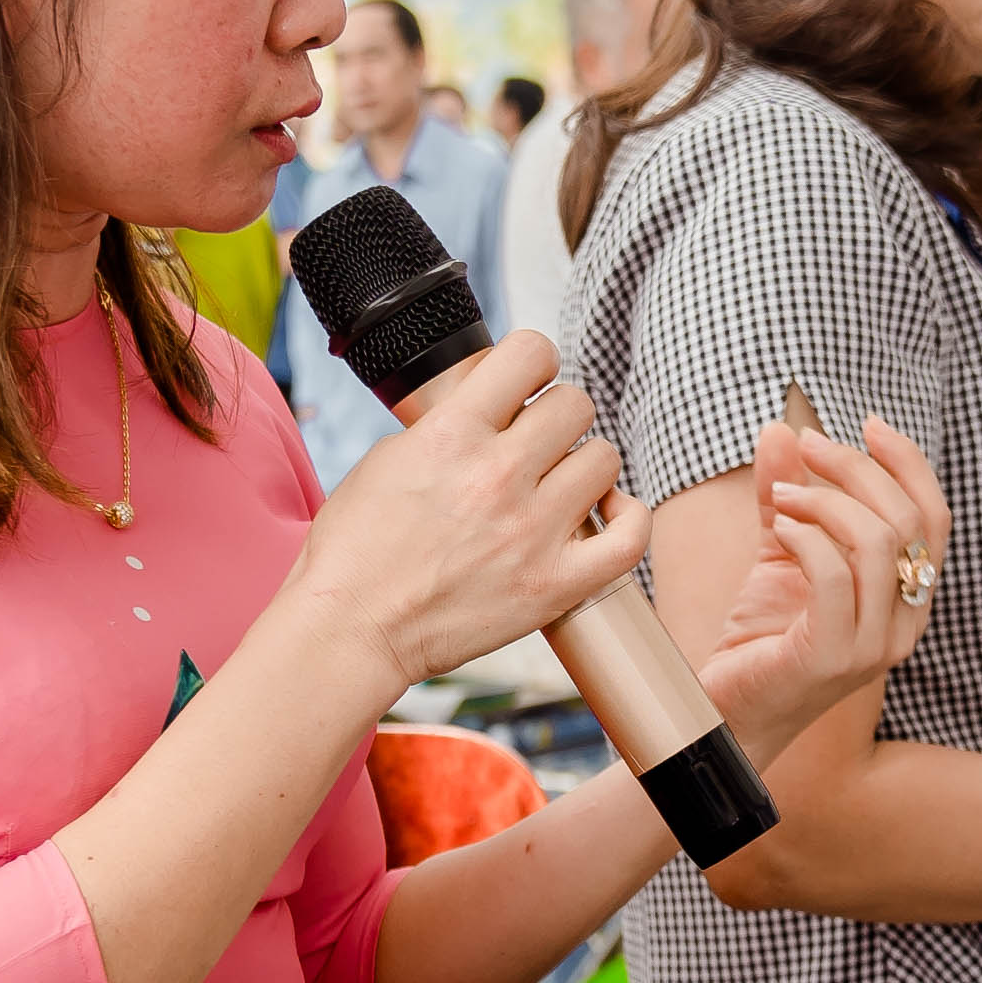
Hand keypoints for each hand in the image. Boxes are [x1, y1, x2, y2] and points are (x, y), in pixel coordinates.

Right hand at [286, 327, 647, 687]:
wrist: (352, 628)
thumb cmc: (356, 549)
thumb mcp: (389, 458)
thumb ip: (448, 427)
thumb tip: (491, 407)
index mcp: (453, 436)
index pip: (530, 354)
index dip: (533, 361)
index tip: (526, 381)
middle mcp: (498, 476)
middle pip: (574, 404)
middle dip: (555, 414)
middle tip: (536, 440)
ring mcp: (532, 533)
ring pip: (604, 459)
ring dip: (583, 464)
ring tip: (559, 481)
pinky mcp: (554, 585)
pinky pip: (629, 536)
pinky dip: (628, 517)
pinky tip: (606, 513)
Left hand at [693, 416, 945, 746]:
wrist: (731, 710)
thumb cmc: (764, 638)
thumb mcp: (781, 553)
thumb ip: (788, 496)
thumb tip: (780, 431)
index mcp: (907, 597)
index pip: (934, 518)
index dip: (910, 464)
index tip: (868, 423)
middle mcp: (904, 623)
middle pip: (908, 520)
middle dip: (856, 468)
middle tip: (806, 446)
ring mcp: (874, 646)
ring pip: (879, 543)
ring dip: (826, 500)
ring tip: (783, 496)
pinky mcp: (832, 657)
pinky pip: (836, 577)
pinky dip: (808, 538)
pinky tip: (780, 531)